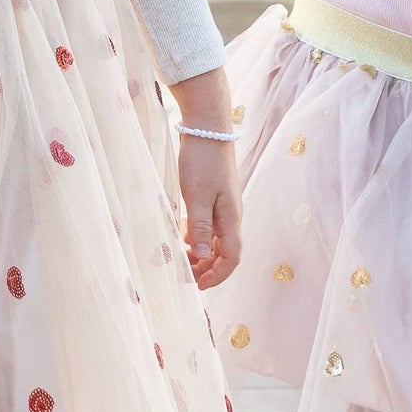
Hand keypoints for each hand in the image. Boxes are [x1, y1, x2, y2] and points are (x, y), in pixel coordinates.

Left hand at [168, 67, 242, 288]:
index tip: (197, 285)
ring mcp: (223, 206)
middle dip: (207, 268)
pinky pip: (208, 226)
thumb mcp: (196, 195)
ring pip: (215, 240)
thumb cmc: (202, 159)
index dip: (216, 276)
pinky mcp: (213, 196)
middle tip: (183, 275)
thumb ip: (198, 227)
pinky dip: (196, 236)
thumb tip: (199, 256)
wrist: (208, 126)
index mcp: (231, 218)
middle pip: (224, 252)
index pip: (231, 258)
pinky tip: (180, 236)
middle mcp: (230, 215)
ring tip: (180, 259)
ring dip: (200, 253)